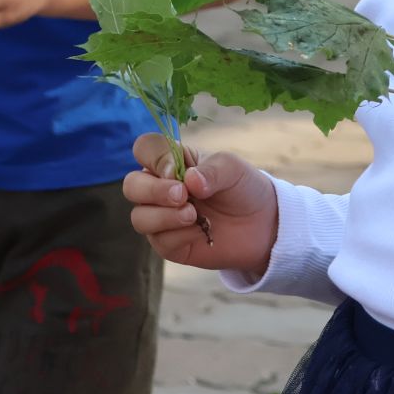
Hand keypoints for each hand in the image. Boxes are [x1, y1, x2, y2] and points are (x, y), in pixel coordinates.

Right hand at [123, 139, 278, 275]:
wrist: (261, 224)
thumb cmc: (243, 188)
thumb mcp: (233, 169)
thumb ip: (211, 170)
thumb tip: (189, 180)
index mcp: (172, 161)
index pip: (145, 149)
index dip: (154, 157)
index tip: (175, 169)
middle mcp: (160, 188)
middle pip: (131, 185)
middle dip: (153, 191)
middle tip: (182, 196)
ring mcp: (162, 217)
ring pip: (139, 217)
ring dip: (164, 216)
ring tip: (194, 215)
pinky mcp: (169, 244)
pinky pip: (159, 241)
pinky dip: (179, 235)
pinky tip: (200, 231)